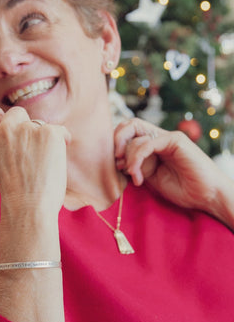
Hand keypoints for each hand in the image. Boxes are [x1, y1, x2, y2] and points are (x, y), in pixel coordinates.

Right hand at [0, 102, 70, 213]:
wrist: (28, 206)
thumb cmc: (14, 192)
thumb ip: (3, 144)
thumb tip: (22, 132)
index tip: (4, 122)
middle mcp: (5, 129)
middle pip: (16, 113)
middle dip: (25, 125)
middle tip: (31, 148)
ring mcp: (27, 129)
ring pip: (39, 122)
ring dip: (43, 136)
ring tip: (45, 160)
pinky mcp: (49, 132)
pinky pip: (59, 130)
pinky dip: (62, 140)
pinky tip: (59, 155)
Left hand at [114, 118, 231, 213]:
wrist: (206, 196)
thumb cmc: (180, 189)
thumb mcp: (149, 177)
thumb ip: (135, 165)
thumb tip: (116, 159)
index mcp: (151, 144)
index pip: (126, 132)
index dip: (115, 144)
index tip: (115, 164)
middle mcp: (158, 137)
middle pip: (128, 125)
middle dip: (117, 142)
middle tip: (118, 162)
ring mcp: (167, 137)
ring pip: (136, 135)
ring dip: (129, 158)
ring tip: (133, 175)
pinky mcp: (175, 140)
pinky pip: (147, 143)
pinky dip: (137, 158)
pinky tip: (137, 174)